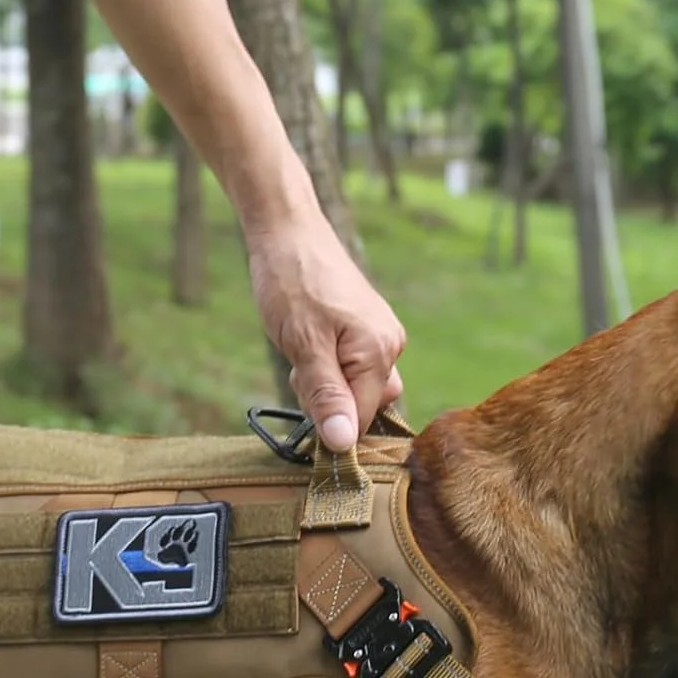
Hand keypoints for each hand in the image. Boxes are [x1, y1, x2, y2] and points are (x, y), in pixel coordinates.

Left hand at [245, 210, 405, 452]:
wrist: (287, 232)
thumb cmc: (292, 282)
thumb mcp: (303, 346)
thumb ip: (326, 397)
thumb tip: (343, 445)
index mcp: (380, 352)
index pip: (363, 419)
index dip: (330, 423)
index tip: (301, 400)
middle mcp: (390, 346)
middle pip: (364, 406)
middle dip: (328, 400)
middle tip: (300, 366)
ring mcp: (381, 337)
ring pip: (356, 387)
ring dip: (325, 383)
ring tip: (302, 348)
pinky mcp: (367, 330)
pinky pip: (353, 367)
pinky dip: (327, 365)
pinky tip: (309, 340)